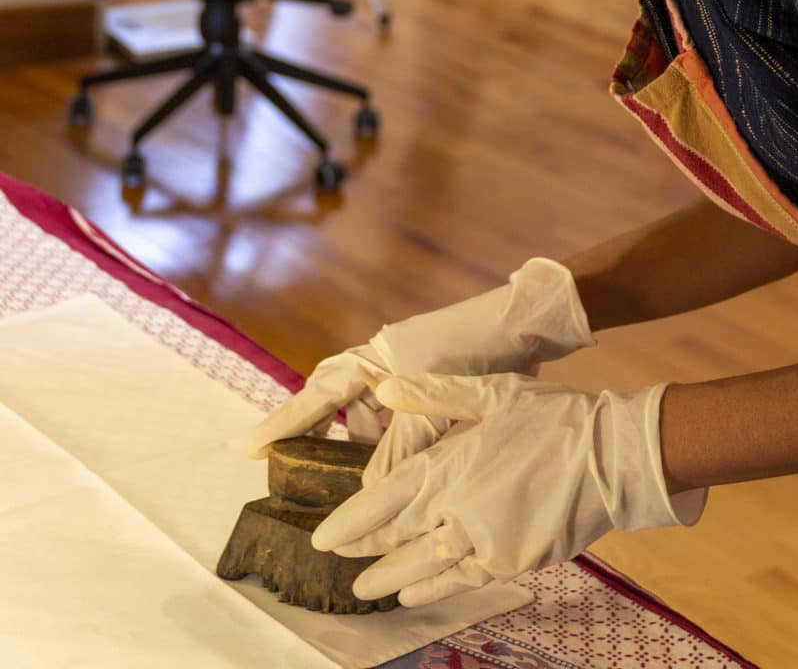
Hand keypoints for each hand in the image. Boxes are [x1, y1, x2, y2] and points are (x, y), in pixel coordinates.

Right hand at [245, 258, 594, 481]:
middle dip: (318, 437)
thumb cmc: (471, 355)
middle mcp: (382, 363)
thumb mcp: (431, 409)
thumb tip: (365, 497)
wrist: (521, 328)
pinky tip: (402, 472)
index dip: (282, 424)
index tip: (248, 449)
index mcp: (372, 360)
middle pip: (336, 402)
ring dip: (366, 448)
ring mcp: (405, 372)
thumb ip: (397, 453)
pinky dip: (396, 444)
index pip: (316, 395)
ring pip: (373, 418)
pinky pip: (399, 419)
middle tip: (298, 473)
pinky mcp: (431, 382)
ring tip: (360, 488)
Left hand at [311, 372, 707, 606]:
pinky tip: (414, 594)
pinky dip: (434, 589)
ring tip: (366, 587)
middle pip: (399, 539)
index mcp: (451, 466)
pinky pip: (463, 580)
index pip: (385, 501)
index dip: (351, 521)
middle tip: (336, 558)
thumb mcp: (489, 392)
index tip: (323, 537)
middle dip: (365, 550)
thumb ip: (433, 394)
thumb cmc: (551, 416)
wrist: (612, 455)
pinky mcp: (514, 560)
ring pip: (426, 567)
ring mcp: (488, 541)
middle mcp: (461, 511)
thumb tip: (386, 389)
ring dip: (392, 577)